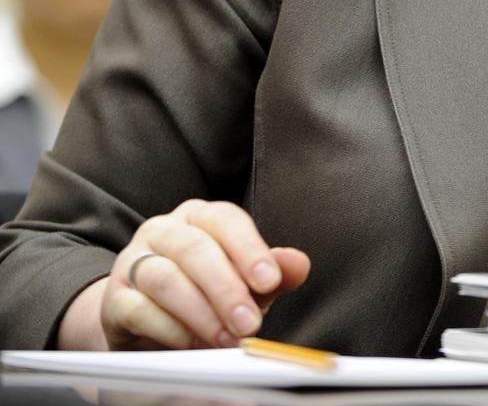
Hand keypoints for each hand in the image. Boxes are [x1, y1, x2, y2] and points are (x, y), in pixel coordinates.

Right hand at [61, 199, 309, 349]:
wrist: (144, 320)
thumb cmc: (203, 292)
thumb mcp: (243, 281)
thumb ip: (272, 272)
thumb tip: (299, 265)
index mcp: (199, 217)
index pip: (225, 220)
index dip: (249, 248)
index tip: (269, 281)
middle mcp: (164, 231)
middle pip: (195, 249)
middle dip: (226, 288)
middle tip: (249, 324)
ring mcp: (134, 261)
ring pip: (165, 277)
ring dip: (199, 312)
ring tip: (224, 340)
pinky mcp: (114, 299)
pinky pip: (137, 308)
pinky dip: (167, 328)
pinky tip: (189, 343)